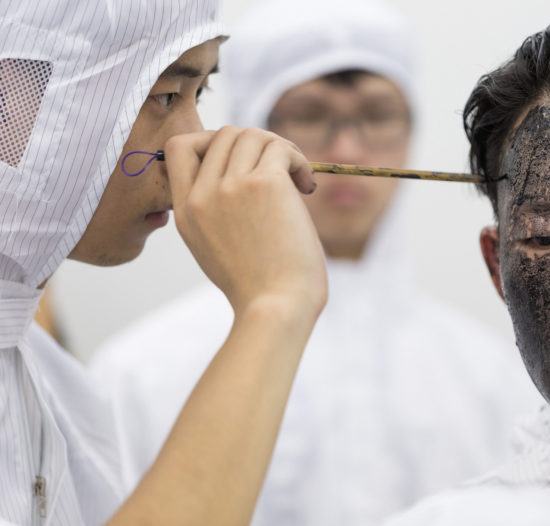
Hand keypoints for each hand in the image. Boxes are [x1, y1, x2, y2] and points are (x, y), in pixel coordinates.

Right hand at [165, 127, 326, 314]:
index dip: (213, 142)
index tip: (241, 163)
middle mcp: (202, 194)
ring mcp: (230, 187)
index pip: (181, 146)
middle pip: (223, 133)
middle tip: (280, 172)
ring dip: (282, 149)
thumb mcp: (213, 248)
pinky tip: (307, 186)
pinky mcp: (264, 184)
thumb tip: (237, 171)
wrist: (277, 307)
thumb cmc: (257, 286)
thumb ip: (213, 211)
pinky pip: (280, 147)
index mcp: (185, 211)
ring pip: (252, 134)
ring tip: (297, 179)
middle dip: (256, 144)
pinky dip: (299, 159)